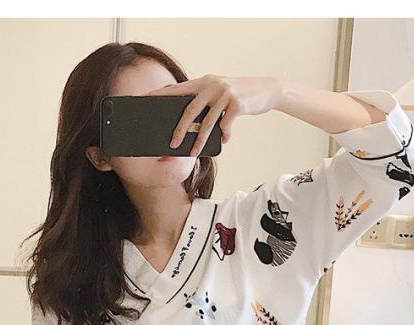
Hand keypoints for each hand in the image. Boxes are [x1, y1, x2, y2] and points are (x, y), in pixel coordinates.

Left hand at [147, 74, 281, 156]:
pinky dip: (224, 134)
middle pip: (189, 110)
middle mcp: (211, 85)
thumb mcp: (219, 94)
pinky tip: (225, 139)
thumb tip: (189, 124)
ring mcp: (224, 93)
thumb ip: (205, 104)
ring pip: (206, 122)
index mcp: (203, 82)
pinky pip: (225, 125)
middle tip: (172, 143)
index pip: (178, 89)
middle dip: (179, 129)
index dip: (161, 94)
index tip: (146, 99)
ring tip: (194, 152)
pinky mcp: (236, 103)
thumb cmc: (239, 97)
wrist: (267, 90)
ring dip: (199, 140)